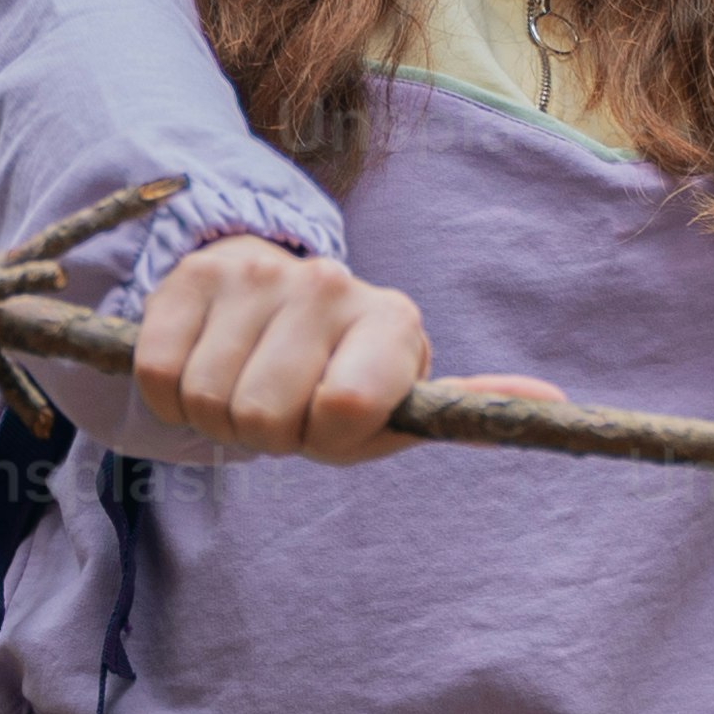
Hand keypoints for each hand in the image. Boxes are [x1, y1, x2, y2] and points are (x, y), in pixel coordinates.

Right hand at [127, 233, 557, 462]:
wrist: (269, 300)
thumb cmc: (341, 376)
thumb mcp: (399, 404)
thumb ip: (464, 409)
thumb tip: (554, 399)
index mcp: (392, 320)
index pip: (346, 411)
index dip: (326, 438)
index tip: (331, 425)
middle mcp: (328, 284)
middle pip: (264, 419)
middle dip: (265, 434)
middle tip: (282, 409)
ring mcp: (255, 274)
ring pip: (205, 400)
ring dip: (216, 416)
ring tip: (246, 388)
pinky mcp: (189, 277)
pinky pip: (158, 374)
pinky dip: (170, 398)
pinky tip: (204, 369)